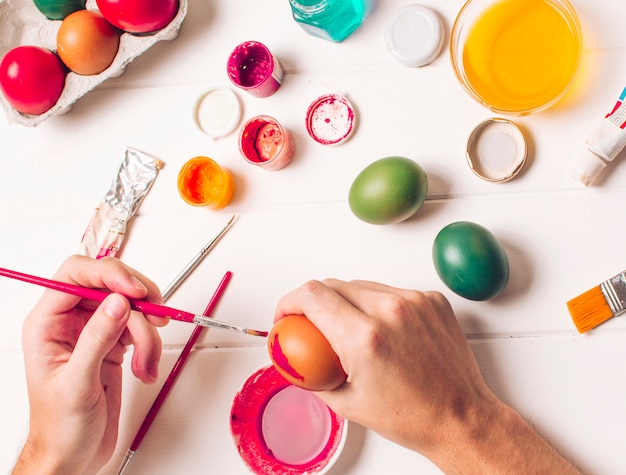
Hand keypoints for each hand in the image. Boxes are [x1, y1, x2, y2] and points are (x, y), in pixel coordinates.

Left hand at [13, 255, 166, 474]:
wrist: (73, 456)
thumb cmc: (60, 427)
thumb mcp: (76, 383)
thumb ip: (96, 338)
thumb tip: (117, 304)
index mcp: (48, 323)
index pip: (76, 275)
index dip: (108, 274)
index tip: (135, 290)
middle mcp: (71, 321)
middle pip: (110, 285)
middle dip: (138, 301)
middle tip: (156, 315)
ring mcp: (94, 332)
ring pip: (132, 309)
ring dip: (147, 336)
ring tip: (145, 364)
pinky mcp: (113, 345)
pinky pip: (140, 330)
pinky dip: (150, 348)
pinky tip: (145, 369)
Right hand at [275, 279, 579, 473]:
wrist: (460, 417)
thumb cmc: (412, 416)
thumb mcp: (346, 402)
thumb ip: (312, 375)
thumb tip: (293, 360)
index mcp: (365, 337)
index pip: (312, 295)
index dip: (289, 302)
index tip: (287, 316)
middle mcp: (390, 311)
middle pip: (333, 285)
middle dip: (315, 303)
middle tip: (314, 327)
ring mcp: (414, 301)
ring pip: (362, 285)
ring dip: (347, 302)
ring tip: (352, 332)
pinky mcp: (431, 299)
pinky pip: (390, 291)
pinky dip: (378, 305)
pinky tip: (383, 330)